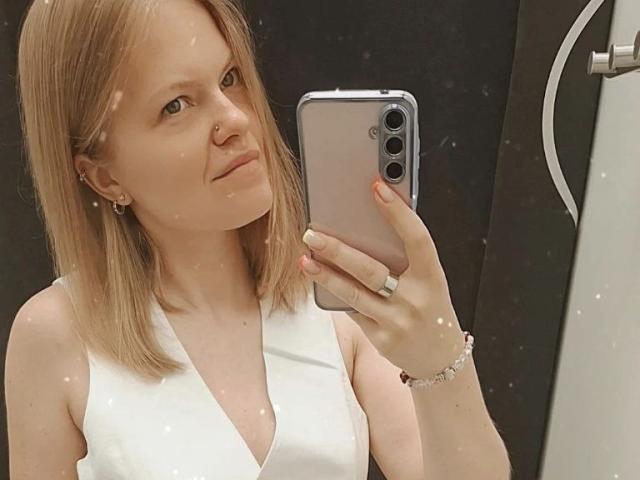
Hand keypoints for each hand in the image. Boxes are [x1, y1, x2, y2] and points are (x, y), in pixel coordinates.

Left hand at [297, 175, 465, 379]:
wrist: (440, 358)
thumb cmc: (431, 307)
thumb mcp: (430, 282)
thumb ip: (408, 259)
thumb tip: (369, 226)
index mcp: (433, 278)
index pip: (417, 239)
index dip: (398, 213)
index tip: (377, 187)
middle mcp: (416, 300)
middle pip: (372, 270)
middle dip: (338, 250)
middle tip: (313, 233)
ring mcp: (397, 322)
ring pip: (353, 294)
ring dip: (326, 275)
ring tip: (306, 259)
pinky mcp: (381, 339)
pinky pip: (352, 311)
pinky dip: (336, 294)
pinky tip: (321, 280)